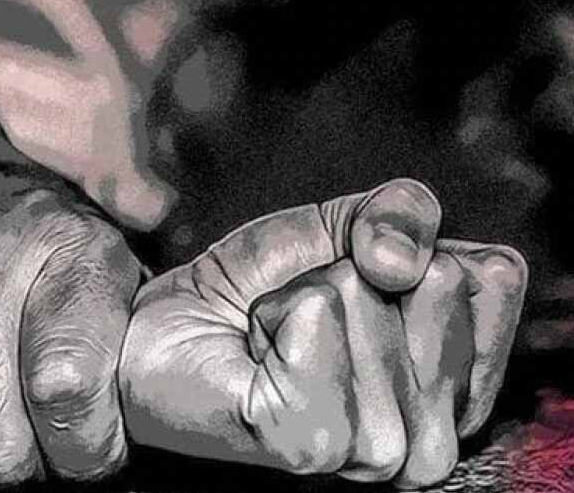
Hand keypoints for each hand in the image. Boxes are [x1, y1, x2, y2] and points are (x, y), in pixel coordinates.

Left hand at [119, 178, 527, 488]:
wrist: (167, 325)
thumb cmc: (255, 287)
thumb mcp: (341, 226)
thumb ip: (402, 212)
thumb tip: (401, 261)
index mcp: (455, 378)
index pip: (493, 278)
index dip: (413, 249)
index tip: (357, 279)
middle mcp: (430, 430)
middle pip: (434, 285)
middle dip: (352, 272)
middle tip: (305, 311)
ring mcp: (374, 447)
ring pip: (368, 305)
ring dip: (305, 297)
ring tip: (280, 335)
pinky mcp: (309, 442)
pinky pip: (316, 323)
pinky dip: (274, 313)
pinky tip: (260, 350)